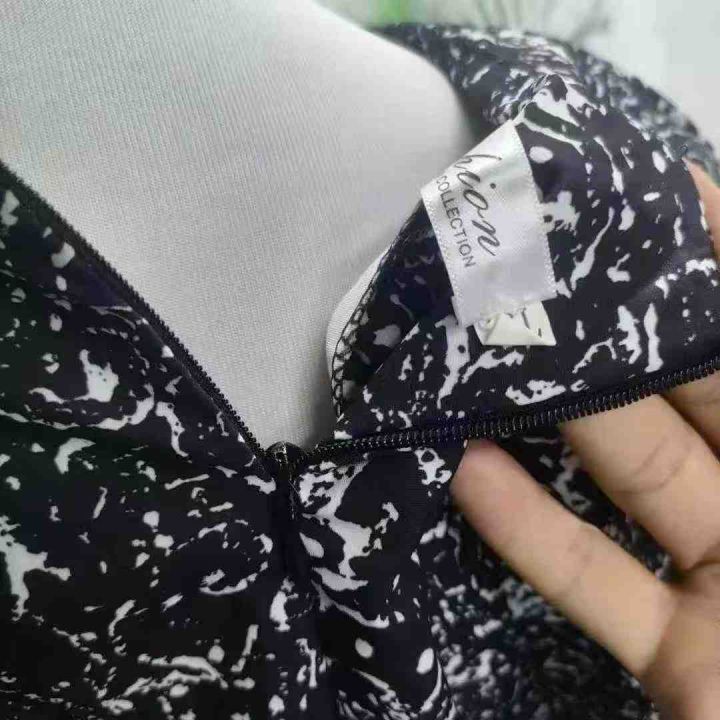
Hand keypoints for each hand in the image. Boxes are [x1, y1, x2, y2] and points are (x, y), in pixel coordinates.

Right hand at [451, 162, 719, 719]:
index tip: (663, 190)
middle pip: (699, 391)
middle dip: (630, 328)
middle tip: (551, 262)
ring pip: (639, 476)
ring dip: (570, 418)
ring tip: (497, 352)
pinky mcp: (676, 653)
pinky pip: (597, 585)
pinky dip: (535, 535)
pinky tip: (470, 473)